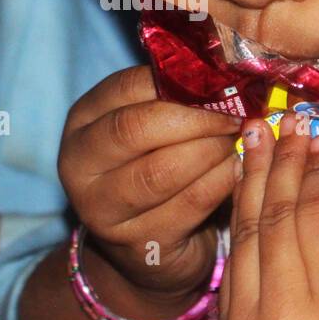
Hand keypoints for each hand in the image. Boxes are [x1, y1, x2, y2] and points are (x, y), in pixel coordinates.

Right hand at [59, 66, 242, 308]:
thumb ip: (173, 99)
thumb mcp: (152, 130)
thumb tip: (225, 70)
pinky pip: (189, 203)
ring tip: (239, 141)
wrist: (150, 249)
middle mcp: (79, 165)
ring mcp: (102, 210)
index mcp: (82, 122)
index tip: (223, 81)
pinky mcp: (137, 244)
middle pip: (136, 128)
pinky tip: (239, 169)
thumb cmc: (156, 170)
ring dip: (212, 151)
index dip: (179, 81)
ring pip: (163, 170)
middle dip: (197, 118)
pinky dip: (222, 181)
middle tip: (237, 114)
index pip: (127, 86)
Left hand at [218, 113, 318, 319]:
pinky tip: (247, 184)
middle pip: (277, 218)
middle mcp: (285, 318)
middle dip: (283, 162)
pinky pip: (233, 261)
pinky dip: (240, 219)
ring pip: (246, 234)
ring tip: (257, 137)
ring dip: (252, 180)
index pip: (318, 216)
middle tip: (288, 121)